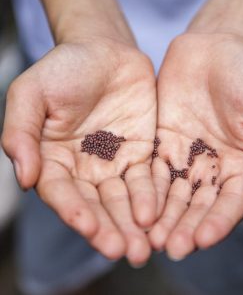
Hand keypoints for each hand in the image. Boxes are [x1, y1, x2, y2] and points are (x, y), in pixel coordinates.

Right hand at [1, 38, 156, 265]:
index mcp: (54, 159)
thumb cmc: (65, 68)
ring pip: (124, 200)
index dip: (74, 212)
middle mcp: (85, 168)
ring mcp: (115, 163)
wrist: (105, 51)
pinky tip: (158, 215)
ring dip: (134, 224)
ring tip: (145, 247)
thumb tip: (23, 177)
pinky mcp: (141, 155)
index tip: (88, 228)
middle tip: (126, 252)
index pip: (63, 193)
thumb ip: (21, 133)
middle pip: (97, 205)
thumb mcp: (32, 92)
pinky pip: (147, 180)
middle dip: (111, 229)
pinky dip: (152, 198)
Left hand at [148, 33, 242, 259]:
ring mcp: (183, 158)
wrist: (214, 49)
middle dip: (184, 227)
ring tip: (149, 238)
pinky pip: (150, 171)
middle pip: (197, 206)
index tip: (201, 240)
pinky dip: (144, 191)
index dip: (217, 223)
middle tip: (169, 248)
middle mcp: (210, 168)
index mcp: (241, 165)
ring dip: (162, 217)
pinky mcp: (160, 144)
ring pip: (171, 195)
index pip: (230, 203)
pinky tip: (136, 207)